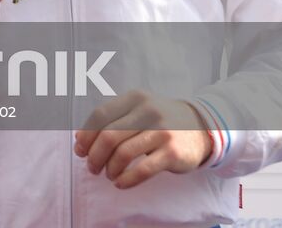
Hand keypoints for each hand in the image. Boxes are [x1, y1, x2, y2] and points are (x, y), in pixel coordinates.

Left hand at [74, 90, 212, 188]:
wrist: (202, 129)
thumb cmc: (160, 122)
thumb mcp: (137, 111)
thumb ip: (111, 120)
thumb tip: (79, 138)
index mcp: (134, 99)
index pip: (99, 115)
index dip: (86, 135)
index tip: (80, 150)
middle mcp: (148, 111)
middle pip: (108, 136)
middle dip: (95, 155)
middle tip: (92, 167)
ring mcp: (162, 131)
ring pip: (123, 153)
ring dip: (110, 168)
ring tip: (109, 175)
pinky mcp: (173, 152)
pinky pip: (142, 170)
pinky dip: (126, 179)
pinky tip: (120, 183)